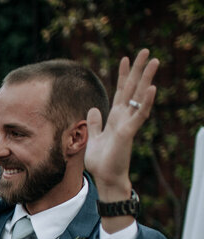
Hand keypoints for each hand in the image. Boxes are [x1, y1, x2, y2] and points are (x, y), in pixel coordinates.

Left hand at [85, 49, 158, 200]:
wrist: (105, 178)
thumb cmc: (101, 161)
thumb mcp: (93, 138)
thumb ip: (95, 124)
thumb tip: (93, 109)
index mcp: (115, 117)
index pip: (120, 91)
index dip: (122, 75)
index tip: (124, 58)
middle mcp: (124, 117)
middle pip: (132, 88)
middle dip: (138, 70)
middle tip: (146, 51)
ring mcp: (128, 123)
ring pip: (139, 97)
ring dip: (146, 79)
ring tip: (154, 61)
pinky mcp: (128, 132)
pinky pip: (139, 115)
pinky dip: (145, 102)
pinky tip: (151, 88)